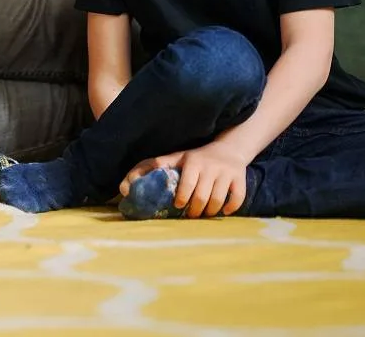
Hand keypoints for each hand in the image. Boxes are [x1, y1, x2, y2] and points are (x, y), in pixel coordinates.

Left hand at [120, 143, 248, 217]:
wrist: (228, 149)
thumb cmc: (195, 158)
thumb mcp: (174, 158)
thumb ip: (152, 168)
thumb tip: (124, 188)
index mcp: (192, 161)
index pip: (186, 184)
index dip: (182, 198)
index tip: (178, 206)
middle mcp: (210, 166)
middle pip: (202, 197)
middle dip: (195, 211)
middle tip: (191, 215)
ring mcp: (226, 173)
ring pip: (218, 200)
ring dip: (210, 212)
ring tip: (203, 214)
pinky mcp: (240, 179)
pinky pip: (237, 199)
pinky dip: (230, 208)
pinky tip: (222, 211)